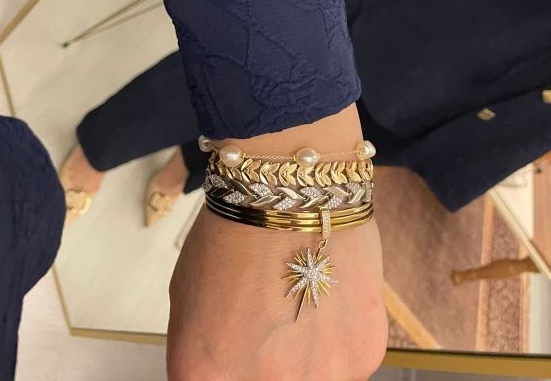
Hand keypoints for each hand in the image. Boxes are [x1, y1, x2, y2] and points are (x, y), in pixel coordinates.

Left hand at [167, 206, 386, 380]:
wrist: (292, 190)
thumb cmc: (236, 229)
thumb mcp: (188, 297)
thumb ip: (203, 351)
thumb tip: (223, 367)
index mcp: (207, 373)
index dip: (226, 364)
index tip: (236, 348)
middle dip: (266, 363)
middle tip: (270, 322)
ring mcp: (319, 377)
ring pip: (312, 378)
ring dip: (307, 356)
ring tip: (303, 305)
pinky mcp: (362, 356)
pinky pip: (346, 360)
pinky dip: (339, 336)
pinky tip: (328, 296)